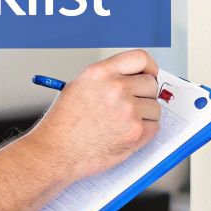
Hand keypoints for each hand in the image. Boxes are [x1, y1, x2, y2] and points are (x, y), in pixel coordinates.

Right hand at [26, 50, 160, 180]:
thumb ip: (107, 78)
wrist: (55, 152)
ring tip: (123, 123)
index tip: (150, 74)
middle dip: (145, 95)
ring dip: (145, 115)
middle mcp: (116, 88)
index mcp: (101, 73)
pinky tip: (126, 133)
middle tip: (133, 105)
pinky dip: (145, 131)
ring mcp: (128, 110)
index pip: (140, 58)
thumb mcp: (79, 87)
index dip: (149, 68)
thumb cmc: (62, 125)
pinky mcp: (135, 131)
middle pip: (150, 83)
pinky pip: (154, 126)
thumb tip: (132, 79)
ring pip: (155, 107)